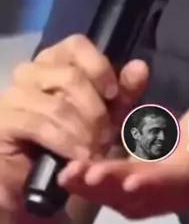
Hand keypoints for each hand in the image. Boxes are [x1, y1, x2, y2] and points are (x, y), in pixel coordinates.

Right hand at [0, 35, 148, 203]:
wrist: (36, 179)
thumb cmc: (72, 139)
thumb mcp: (105, 115)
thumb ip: (123, 91)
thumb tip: (140, 67)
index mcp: (55, 60)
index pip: (76, 44)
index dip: (99, 67)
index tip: (113, 94)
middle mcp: (31, 71)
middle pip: (70, 76)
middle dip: (96, 110)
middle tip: (108, 136)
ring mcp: (14, 95)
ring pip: (58, 105)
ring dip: (83, 131)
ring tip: (95, 151)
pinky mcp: (5, 121)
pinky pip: (40, 126)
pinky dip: (66, 142)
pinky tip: (79, 157)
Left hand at [58, 98, 188, 223]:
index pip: (170, 179)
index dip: (152, 180)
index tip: (130, 179)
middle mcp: (165, 188)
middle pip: (134, 190)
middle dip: (107, 183)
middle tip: (79, 173)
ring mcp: (145, 191)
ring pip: (114, 192)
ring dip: (90, 186)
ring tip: (66, 173)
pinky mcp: (129, 186)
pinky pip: (107, 185)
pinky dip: (87, 179)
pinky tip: (65, 167)